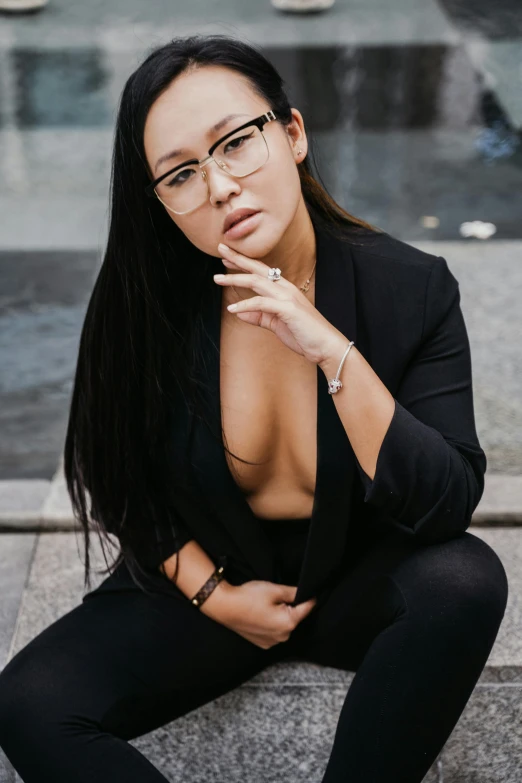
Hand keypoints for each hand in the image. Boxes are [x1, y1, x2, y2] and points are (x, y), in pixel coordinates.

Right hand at [206, 579, 316, 649]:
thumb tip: (306, 592)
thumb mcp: (274, 589)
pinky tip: (261, 614)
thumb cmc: (249, 596)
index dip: (307, 596)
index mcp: (289, 622)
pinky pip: (275, 632)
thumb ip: (293, 592)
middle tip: (276, 595)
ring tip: (266, 605)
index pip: (308, 608)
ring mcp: (272, 642)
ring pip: (285, 625)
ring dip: (281, 615)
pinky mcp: (263, 644)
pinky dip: (272, 623)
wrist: (224, 606)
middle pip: (296, 617)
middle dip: (291, 606)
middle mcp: (283, 636)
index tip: (304, 589)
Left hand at [214, 242, 347, 365]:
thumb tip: (239, 312)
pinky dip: (245, 305)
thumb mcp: (276, 324)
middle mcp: (285, 289)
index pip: (261, 271)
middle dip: (238, 259)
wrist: (325, 346)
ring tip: (217, 279)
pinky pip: (261, 304)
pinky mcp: (287, 309)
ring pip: (257, 282)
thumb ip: (258, 316)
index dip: (243, 263)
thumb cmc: (303, 334)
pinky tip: (232, 309)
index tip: (226, 257)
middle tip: (220, 249)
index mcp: (284, 290)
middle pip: (257, 269)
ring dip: (235, 279)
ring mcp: (287, 297)